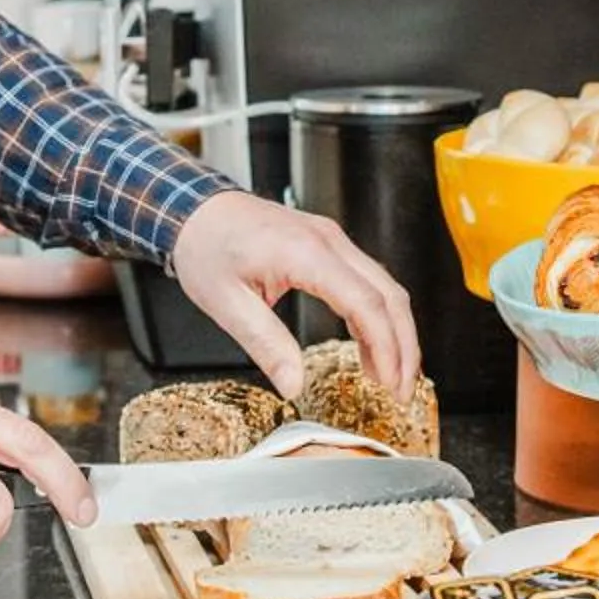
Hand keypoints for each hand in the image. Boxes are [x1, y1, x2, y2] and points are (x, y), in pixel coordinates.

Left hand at [168, 191, 419, 400]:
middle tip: (402, 390)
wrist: (195, 208)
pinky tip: (369, 347)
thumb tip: (294, 386)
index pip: (366, 303)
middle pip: (389, 296)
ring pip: (385, 288)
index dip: (387, 347)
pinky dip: (376, 317)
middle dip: (404, 346)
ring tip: (390, 377)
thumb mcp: (225, 304)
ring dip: (395, 333)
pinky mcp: (328, 245)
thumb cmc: (206, 246)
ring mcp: (332, 240)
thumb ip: (265, 345)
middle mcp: (329, 241)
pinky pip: (367, 281)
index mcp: (306, 253)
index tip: (391, 383)